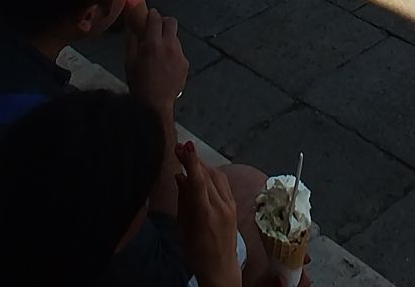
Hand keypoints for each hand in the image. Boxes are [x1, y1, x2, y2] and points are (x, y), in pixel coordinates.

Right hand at [127, 7, 188, 111]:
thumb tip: (132, 26)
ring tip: (160, 52)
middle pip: (171, 22)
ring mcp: (180, 55)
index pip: (156, 18)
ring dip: (167, 39)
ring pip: (175, 37)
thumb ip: (131, 41)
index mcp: (153, 44)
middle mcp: (169, 45)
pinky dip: (172, 53)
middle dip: (164, 21)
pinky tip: (166, 65)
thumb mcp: (129, 62)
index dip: (152, 14)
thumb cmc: (138, 83)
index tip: (149, 15)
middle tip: (156, 29)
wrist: (155, 105)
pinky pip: (179, 52)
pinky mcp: (185, 64)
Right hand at [175, 143, 239, 286]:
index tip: (185, 146)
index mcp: (205, 216)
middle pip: (207, 175)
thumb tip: (180, 176)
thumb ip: (183, 200)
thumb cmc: (197, 252)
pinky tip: (202, 170)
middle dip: (193, 159)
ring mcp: (230, 206)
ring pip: (217, 176)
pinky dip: (212, 174)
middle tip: (180, 147)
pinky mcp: (234, 205)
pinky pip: (223, 183)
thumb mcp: (184, 227)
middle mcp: (221, 208)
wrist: (221, 269)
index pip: (198, 182)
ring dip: (203, 164)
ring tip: (189, 156)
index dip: (191, 162)